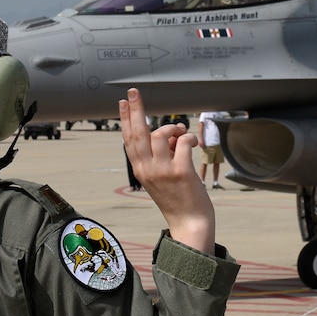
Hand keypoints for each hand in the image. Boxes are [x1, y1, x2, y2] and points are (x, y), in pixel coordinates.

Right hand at [120, 90, 215, 254]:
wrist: (189, 223)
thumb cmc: (178, 199)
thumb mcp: (160, 177)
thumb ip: (160, 156)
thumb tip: (172, 133)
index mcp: (140, 170)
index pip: (129, 140)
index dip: (126, 119)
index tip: (124, 102)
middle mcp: (147, 170)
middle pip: (138, 133)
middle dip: (136, 109)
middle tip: (133, 91)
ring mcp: (163, 171)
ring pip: (162, 135)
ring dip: (174, 129)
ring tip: (182, 134)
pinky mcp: (181, 172)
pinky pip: (183, 143)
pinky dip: (188, 138)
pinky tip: (192, 142)